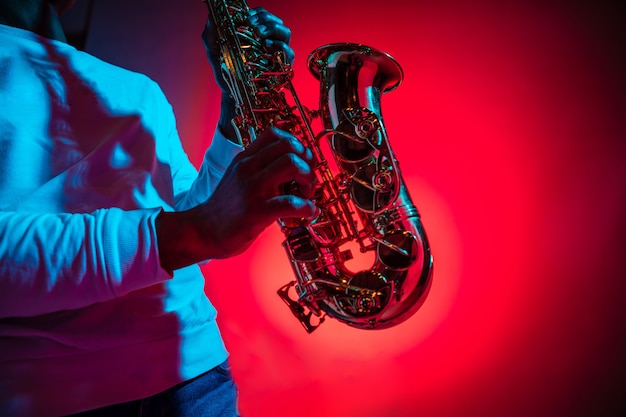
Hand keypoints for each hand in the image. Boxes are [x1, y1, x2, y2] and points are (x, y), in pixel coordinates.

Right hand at [156, 128, 316, 270]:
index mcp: (245, 159)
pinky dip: (308, 208)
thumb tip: (288, 166)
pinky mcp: (257, 211)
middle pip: (289, 146)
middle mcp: (249, 168)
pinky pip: (291, 203)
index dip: (297, 144)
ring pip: (292, 164)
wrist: (202, 231)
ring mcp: (252, 188)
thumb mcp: (237, 177)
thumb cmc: (223, 209)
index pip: (275, 134)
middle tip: (308, 180)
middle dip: (308, 162)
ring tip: (307, 194)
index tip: (303, 161)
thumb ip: (258, 168)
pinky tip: (308, 213)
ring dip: (309, 179)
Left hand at [202, 6, 294, 139]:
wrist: (233, 94)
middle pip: (276, 21)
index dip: (258, 13)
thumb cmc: (225, 72)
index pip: (263, 16)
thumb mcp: (214, 51)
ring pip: (285, 32)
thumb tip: (211, 16)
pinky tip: (267, 46)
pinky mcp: (283, 66)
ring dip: (273, 28)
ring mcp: (277, 53)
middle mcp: (269, 40)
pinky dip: (280, 46)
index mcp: (256, 34)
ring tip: (260, 34)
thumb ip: (210, 34)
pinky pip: (288, 52)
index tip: (248, 16)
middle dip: (266, 19)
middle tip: (253, 25)